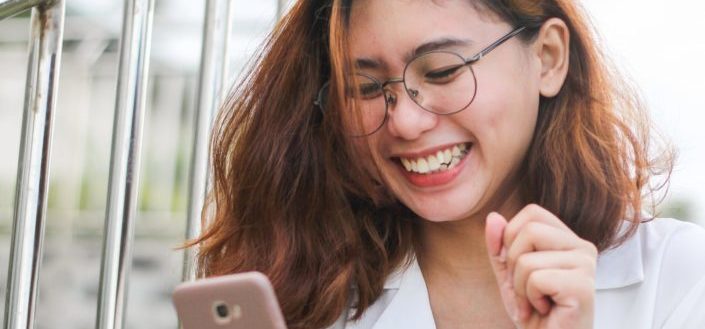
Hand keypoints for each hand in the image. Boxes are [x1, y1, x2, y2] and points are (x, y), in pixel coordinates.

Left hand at [484, 204, 596, 328]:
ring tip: (536, 303)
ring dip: (521, 288)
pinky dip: (530, 299)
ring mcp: (586, 265)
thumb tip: (493, 216)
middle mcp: (583, 247)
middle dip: (513, 264)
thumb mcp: (509, 275)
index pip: (532, 213)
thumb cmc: (534, 312)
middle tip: (526, 290)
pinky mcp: (583, 286)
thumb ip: (500, 247)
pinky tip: (546, 310)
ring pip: (528, 259)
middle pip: (529, 230)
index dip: (511, 237)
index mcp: (569, 239)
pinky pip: (536, 279)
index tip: (516, 268)